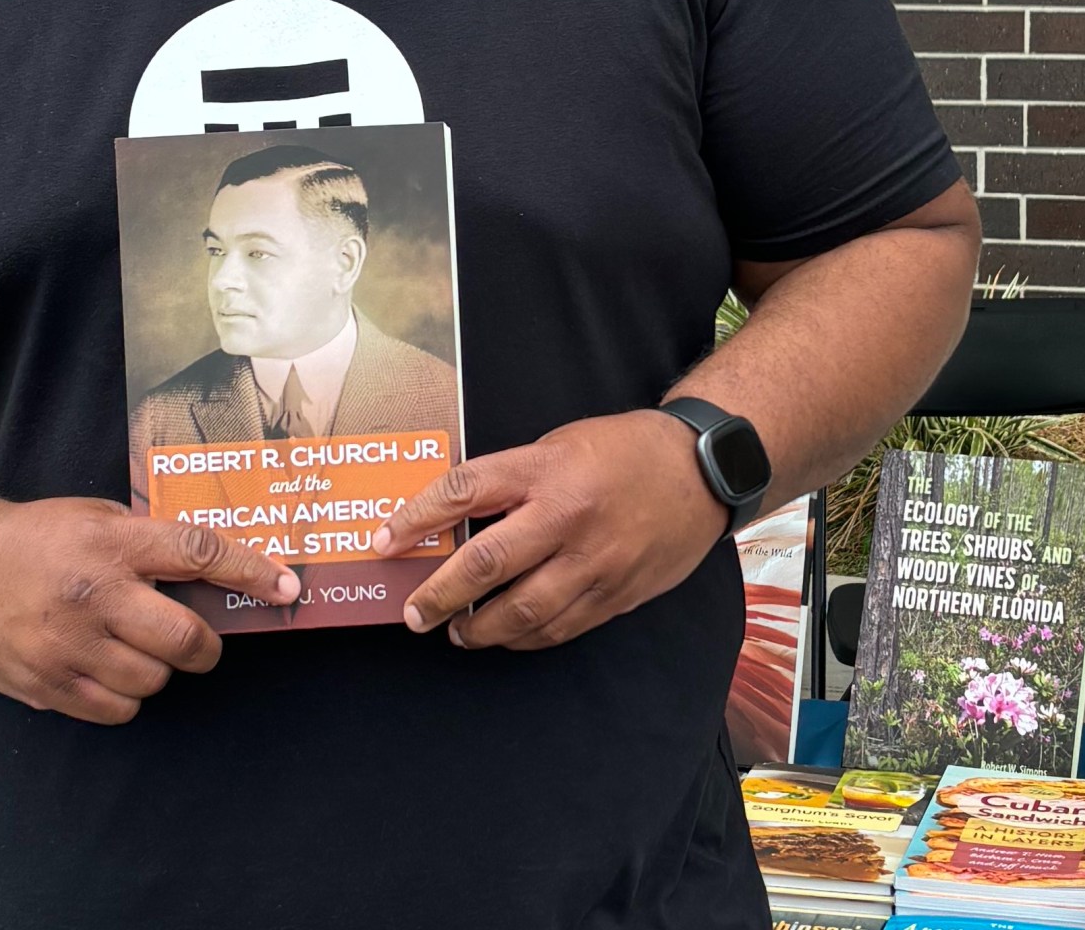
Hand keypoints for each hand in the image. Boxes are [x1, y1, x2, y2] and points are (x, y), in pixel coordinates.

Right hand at [0, 497, 300, 724]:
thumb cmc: (34, 537)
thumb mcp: (94, 515)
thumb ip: (146, 539)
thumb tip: (210, 563)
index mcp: (111, 543)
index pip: (198, 554)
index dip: (250, 571)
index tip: (286, 587)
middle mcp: (94, 595)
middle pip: (184, 638)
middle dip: (205, 645)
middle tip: (199, 639)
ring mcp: (70, 647)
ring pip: (154, 680)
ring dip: (158, 667)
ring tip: (133, 644)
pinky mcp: (49, 686)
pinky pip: (118, 710)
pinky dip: (125, 695)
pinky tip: (107, 667)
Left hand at [372, 407, 731, 650]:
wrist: (699, 471)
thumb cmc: (621, 450)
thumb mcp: (557, 446)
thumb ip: (511, 481)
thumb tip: (457, 522)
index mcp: (543, 469)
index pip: (463, 492)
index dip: (417, 519)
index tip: (385, 541)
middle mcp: (565, 517)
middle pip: (486, 564)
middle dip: (440, 595)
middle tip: (413, 613)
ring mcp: (593, 562)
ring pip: (522, 611)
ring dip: (479, 628)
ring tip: (455, 631)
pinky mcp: (616, 595)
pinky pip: (559, 628)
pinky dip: (524, 637)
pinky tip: (505, 635)